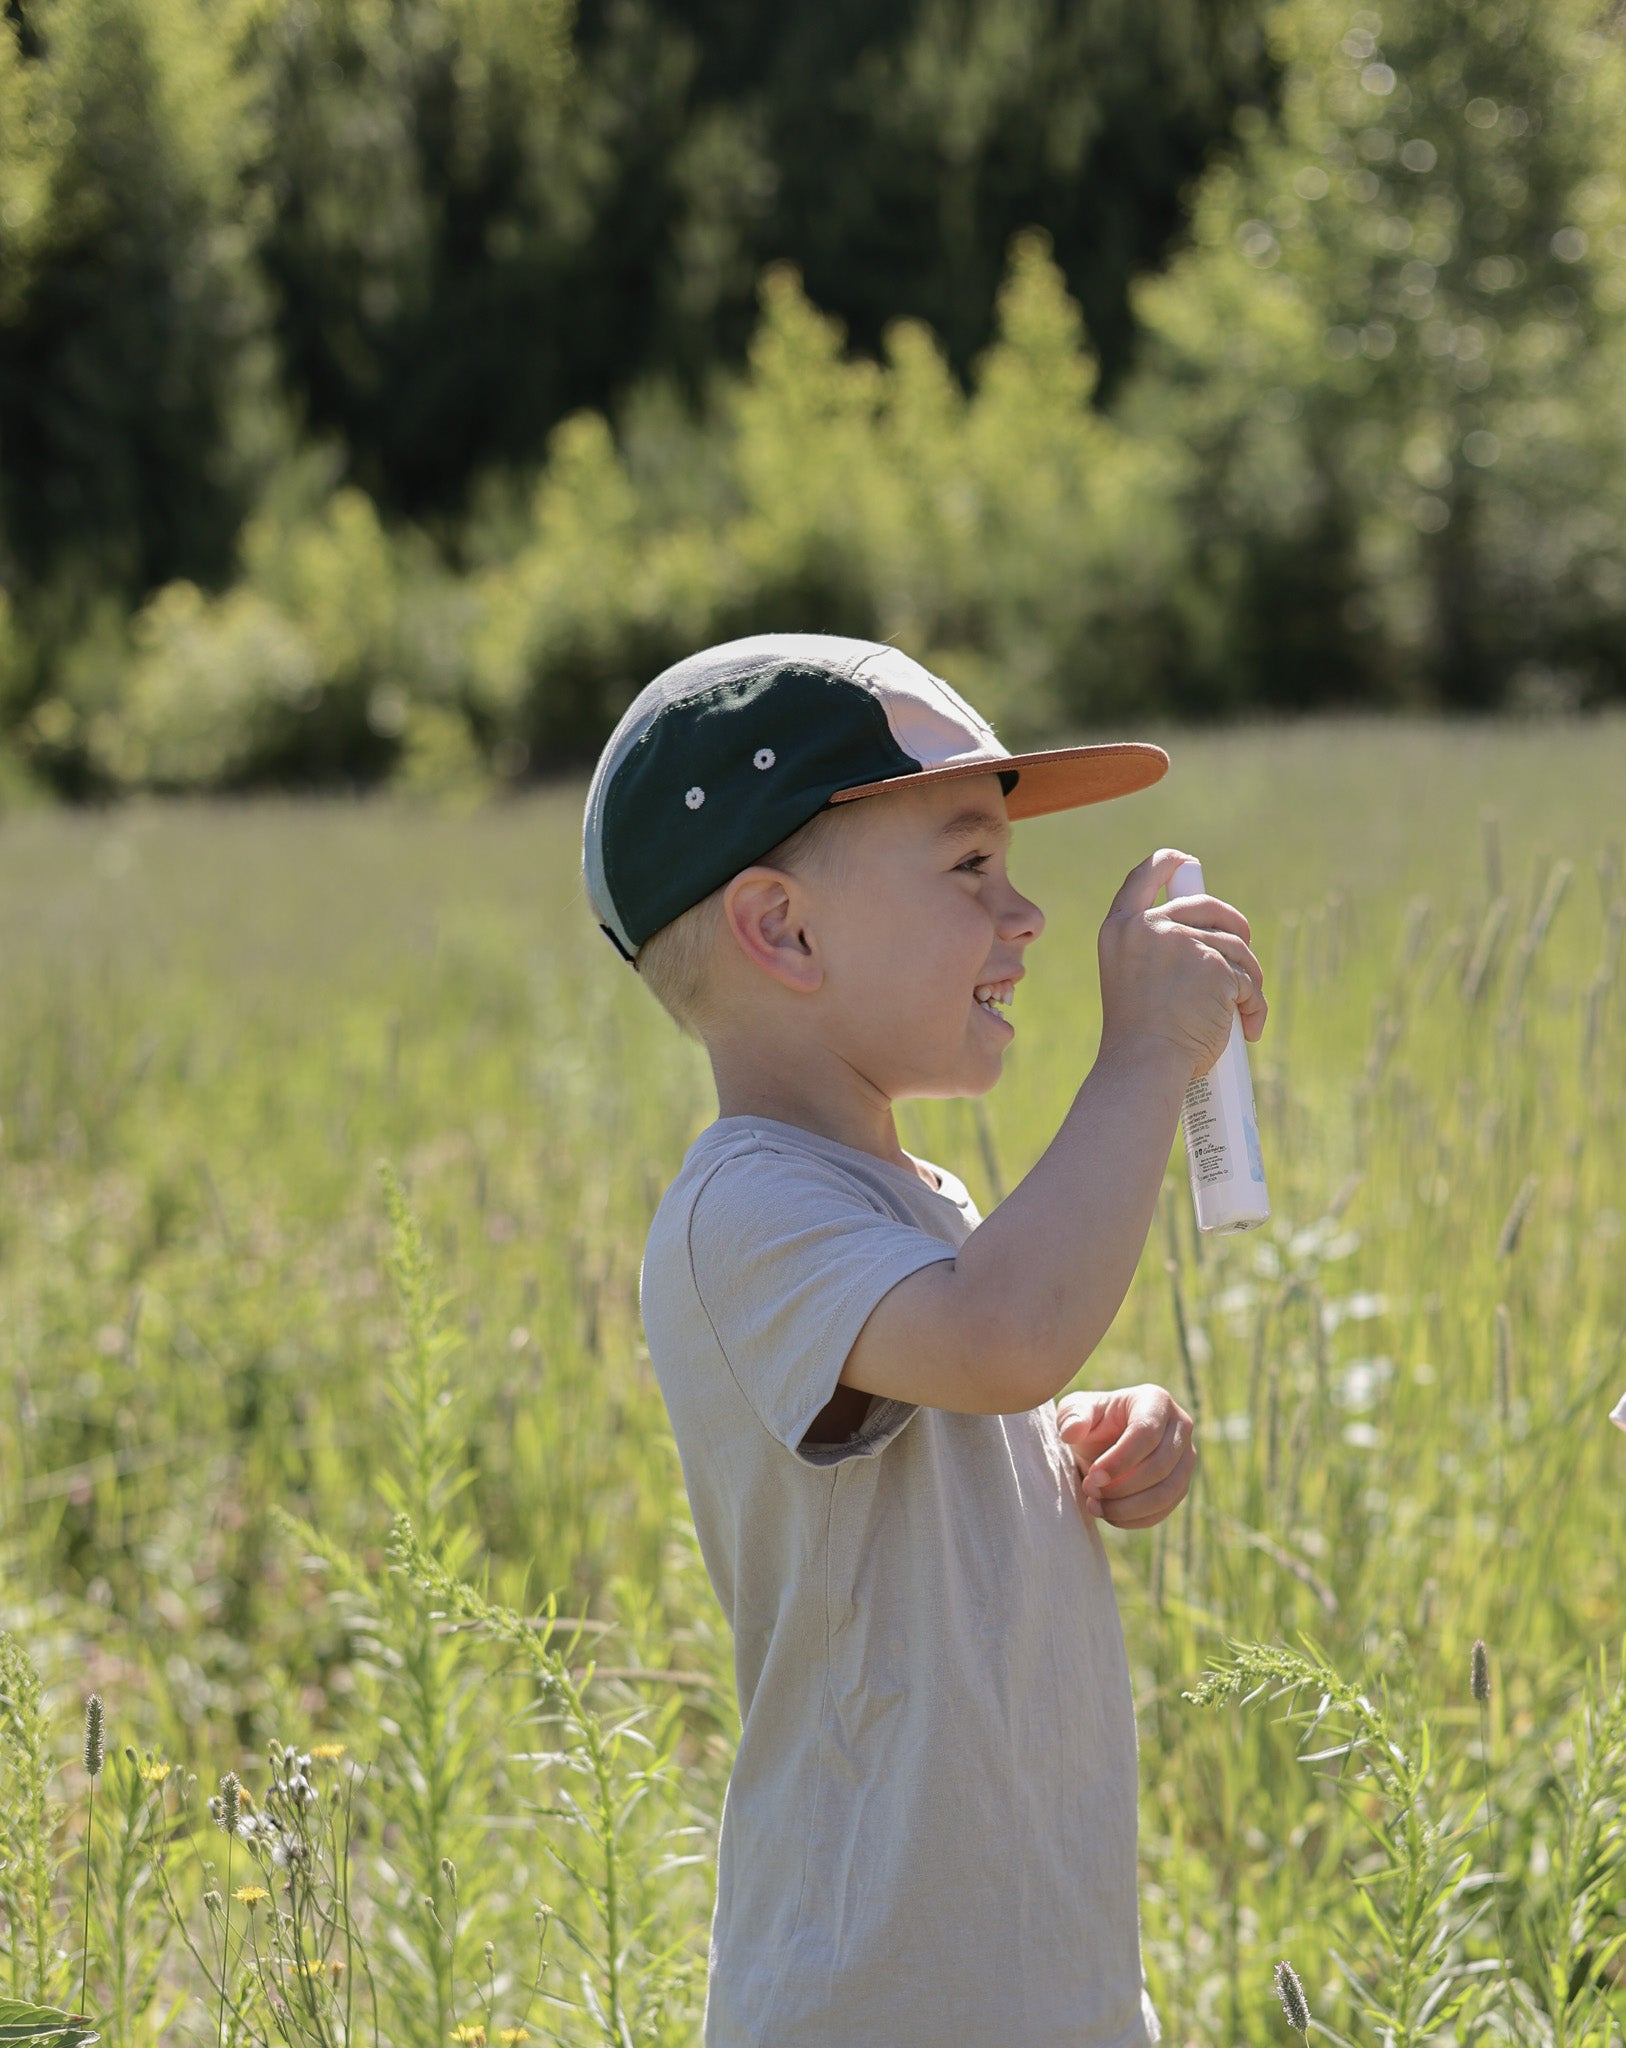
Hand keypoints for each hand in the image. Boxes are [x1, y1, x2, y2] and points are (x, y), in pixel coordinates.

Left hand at [1056, 1384, 1196, 1528]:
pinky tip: (1109, 1514)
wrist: (1102, 1441)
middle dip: (1122, 1486)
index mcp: (1156, 1401)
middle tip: (1090, 1491)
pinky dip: (1135, 1519)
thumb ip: (1071, 1416)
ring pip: (1167, 1492)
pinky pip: (1164, 1509)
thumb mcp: (1074, 1411)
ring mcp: (1186, 1457)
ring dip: (1129, 1507)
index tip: (1093, 1477)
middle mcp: (1180, 1427)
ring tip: (1096, 1506)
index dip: (1120, 1460)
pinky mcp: (1181, 1484)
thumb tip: (1072, 1432)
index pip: (1146, 1433)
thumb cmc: (1091, 1421)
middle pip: (1160, 1466)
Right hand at [1097, 848, 1266, 1082]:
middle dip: (1234, 922)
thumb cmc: (1136, 1037)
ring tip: (1242, 1009)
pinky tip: (1248, 1029)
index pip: (1144, 876)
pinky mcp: (1216, 966)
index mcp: (1119, 929)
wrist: (1141, 1065)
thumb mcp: (1129, 977)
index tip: (1186, 862)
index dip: (1169, 863)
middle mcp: (1149, 927)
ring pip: (1235, 947)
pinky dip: (1253, 1006)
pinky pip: (1248, 981)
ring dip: (1247, 977)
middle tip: (1244, 941)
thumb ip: (1154, 949)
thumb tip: (1207, 933)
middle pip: (1206, 904)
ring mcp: (1183, 943)